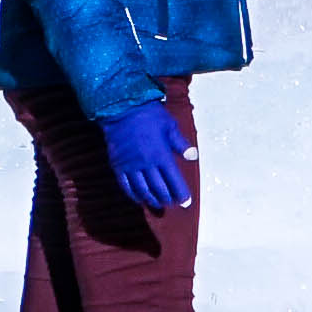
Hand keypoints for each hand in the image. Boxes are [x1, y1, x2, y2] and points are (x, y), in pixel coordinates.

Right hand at [102, 97, 192, 215]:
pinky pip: (126, 186)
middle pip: (159, 189)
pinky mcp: (118, 165)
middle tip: (172, 203)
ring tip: (158, 204)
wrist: (122, 107)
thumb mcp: (170, 125)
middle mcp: (146, 163)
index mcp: (161, 154)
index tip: (186, 202)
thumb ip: (181, 143)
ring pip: (143, 190)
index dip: (181, 194)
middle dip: (168, 199)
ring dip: (152, 200)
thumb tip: (193, 156)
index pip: (174, 181)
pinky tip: (139, 199)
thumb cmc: (149, 115)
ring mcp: (131, 166)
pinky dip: (133, 195)